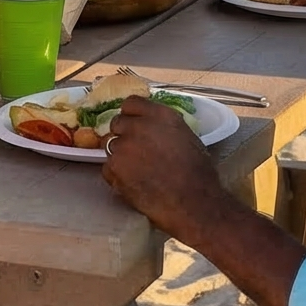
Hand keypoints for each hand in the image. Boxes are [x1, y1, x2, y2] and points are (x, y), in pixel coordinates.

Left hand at [99, 97, 232, 235]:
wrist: (193, 202)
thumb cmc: (198, 173)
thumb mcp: (187, 137)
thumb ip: (165, 127)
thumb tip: (153, 128)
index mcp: (160, 115)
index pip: (131, 103)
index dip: (131, 115)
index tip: (134, 125)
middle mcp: (138, 126)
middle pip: (117, 123)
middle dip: (123, 135)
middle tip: (136, 152)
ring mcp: (123, 147)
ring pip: (110, 146)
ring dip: (120, 156)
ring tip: (137, 171)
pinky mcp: (114, 168)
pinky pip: (107, 168)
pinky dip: (116, 176)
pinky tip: (133, 184)